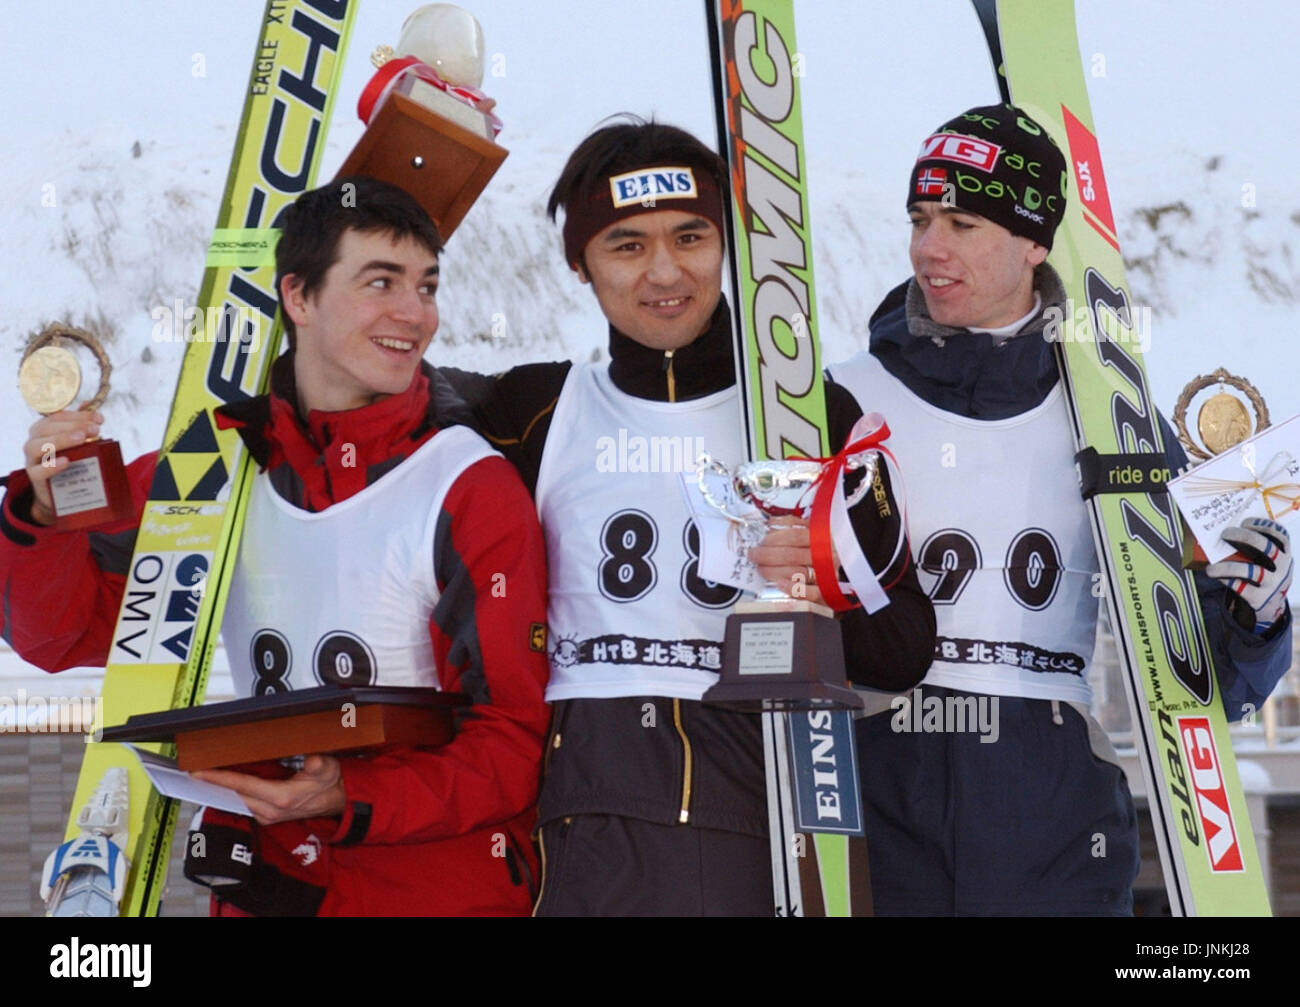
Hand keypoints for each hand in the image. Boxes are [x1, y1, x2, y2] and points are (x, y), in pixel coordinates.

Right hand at [21, 406, 103, 525]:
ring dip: (60, 440)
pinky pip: (38, 471)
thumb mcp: (76, 444)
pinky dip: (52, 466)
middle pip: (46, 428)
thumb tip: (89, 403)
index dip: (78, 415)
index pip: (58, 417)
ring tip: (81, 439)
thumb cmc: (69, 462)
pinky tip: (67, 462)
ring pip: (36, 446)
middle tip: (95, 429)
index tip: (99, 419)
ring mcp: (32, 460)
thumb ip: (80, 424)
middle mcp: (34, 441)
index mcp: (43, 430)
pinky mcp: (34, 478)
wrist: (59, 494)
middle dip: (73, 426)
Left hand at [192, 755, 345, 824]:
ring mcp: (268, 815)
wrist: (337, 800)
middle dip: (213, 784)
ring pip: (237, 800)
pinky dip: (232, 793)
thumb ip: (320, 764)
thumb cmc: (329, 782)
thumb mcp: (328, 768)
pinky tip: (223, 784)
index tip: (200, 773)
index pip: (243, 785)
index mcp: (282, 798)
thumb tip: (312, 761)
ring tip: (203, 776)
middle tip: (192, 771)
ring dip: (220, 790)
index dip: (220, 778)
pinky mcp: (267, 815)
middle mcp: (271, 810)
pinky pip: (243, 803)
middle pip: (234, 795)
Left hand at [749, 516, 838, 606]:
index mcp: (819, 537)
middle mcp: (825, 554)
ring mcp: (826, 574)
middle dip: (767, 556)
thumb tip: (768, 525)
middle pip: (791, 555)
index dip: (772, 539)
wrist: (838, 564)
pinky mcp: (825, 592)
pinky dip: (793, 589)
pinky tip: (779, 584)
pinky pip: (810, 593)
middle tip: (754, 556)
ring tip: (761, 569)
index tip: (759, 543)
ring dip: (773, 572)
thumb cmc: (818, 547)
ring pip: (797, 573)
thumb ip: (789, 526)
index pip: (794, 536)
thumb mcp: (807, 530)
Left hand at [1206, 518, 1291, 634]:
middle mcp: (1283, 567)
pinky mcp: (1261, 598)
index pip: (1279, 534)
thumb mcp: (1266, 561)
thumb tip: (1222, 533)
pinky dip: (1226, 579)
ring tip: (1210, 566)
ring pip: (1251, 570)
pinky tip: (1215, 575)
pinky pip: (1241, 587)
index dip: (1262, 525)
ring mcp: (1274, 583)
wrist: (1270, 604)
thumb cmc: (1261, 574)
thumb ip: (1252, 549)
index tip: (1244, 522)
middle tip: (1224, 534)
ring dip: (1227, 566)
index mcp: (1284, 553)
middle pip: (1266, 547)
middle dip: (1243, 537)